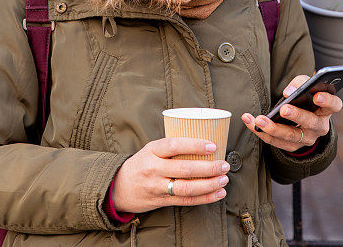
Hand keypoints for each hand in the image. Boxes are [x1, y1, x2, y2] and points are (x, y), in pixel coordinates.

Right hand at [111, 137, 229, 213]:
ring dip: (209, 185)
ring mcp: (157, 187)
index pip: (174, 146)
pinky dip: (205, 198)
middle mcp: (154, 169)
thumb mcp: (151, 149)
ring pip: (187, 188)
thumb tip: (203, 139)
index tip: (212, 145)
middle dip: (208, 168)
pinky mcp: (162, 201)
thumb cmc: (142, 163)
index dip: (194, 145)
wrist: (119, 187)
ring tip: (224, 179)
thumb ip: (171, 147)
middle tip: (223, 165)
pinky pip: (186, 201)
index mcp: (152, 151)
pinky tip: (218, 193)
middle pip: (184, 170)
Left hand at [241, 74, 342, 152]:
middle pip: (311, 123)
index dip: (327, 101)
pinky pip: (275, 142)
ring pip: (291, 136)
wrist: (301, 118)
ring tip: (258, 120)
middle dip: (297, 115)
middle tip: (284, 109)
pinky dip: (261, 132)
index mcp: (327, 109)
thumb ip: (300, 83)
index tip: (317, 96)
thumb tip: (289, 92)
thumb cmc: (304, 98)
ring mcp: (306, 139)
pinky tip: (250, 121)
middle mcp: (319, 127)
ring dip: (273, 128)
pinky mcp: (292, 146)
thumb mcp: (305, 86)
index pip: (334, 105)